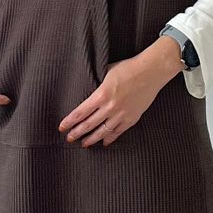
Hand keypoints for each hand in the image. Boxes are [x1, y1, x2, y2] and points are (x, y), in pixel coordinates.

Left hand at [58, 35, 184, 146]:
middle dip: (77, 133)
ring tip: (84, 144)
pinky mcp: (132, 119)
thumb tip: (89, 90)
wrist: (151, 72)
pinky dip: (110, 138)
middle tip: (69, 138)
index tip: (62, 127)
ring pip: (102, 132)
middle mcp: (109, 107)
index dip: (69, 122)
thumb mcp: (107, 72)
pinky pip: (118, 132)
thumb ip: (97, 84)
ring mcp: (121, 115)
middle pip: (88, 125)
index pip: (80, 112)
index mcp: (101, 95)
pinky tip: (104, 142)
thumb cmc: (129, 68)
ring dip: (91, 139)